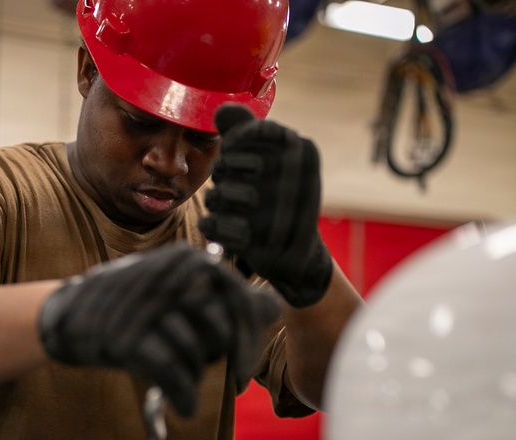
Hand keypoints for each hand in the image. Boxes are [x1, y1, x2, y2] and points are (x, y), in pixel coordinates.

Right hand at [37, 243, 279, 416]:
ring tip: (178, 371)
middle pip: (223, 332)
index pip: (241, 300)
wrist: (66, 316)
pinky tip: (184, 406)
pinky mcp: (128, 340)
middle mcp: (171, 277)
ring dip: (195, 373)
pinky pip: (176, 377)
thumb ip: (222, 297)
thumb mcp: (175, 291)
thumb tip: (274, 305)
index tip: (246, 365)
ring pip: (199, 355)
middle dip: (228, 361)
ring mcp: (148, 307)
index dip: (250, 339)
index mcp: (188, 260)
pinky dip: (184, 397)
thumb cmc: (130, 305)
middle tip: (229, 378)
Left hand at [199, 104, 332, 307]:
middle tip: (232, 185)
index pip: (242, 136)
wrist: (298, 254)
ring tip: (228, 206)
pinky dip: (212, 226)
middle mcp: (297, 180)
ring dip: (215, 202)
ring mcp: (281, 216)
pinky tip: (223, 226)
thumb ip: (245, 130)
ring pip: (217, 196)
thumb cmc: (278, 195)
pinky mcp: (264, 247)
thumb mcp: (270, 157)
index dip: (232, 149)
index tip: (241, 158)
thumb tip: (221, 109)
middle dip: (221, 176)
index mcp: (303, 150)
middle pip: (224, 167)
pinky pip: (214, 226)